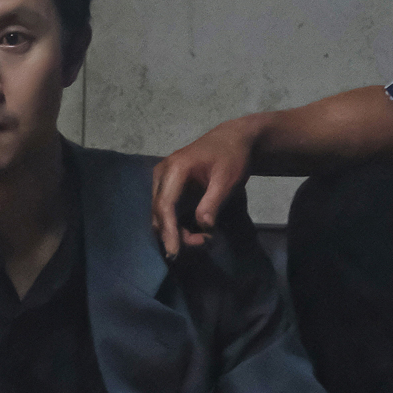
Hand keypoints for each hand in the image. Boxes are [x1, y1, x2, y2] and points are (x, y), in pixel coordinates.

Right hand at [150, 116, 261, 258]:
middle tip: (205, 243)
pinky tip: (199, 231)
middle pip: (160, 214)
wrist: (231, 140)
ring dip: (178, 233)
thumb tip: (204, 226)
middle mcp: (162, 175)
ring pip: (161, 217)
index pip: (165, 205)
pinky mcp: (168, 190)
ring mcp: (163, 182)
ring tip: (206, 238)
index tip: (174, 252)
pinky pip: (168, 213)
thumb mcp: (227, 180)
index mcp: (175, 168)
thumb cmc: (231, 157)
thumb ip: (213, 202)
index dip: (168, 231)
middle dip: (176, 235)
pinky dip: (180, 226)